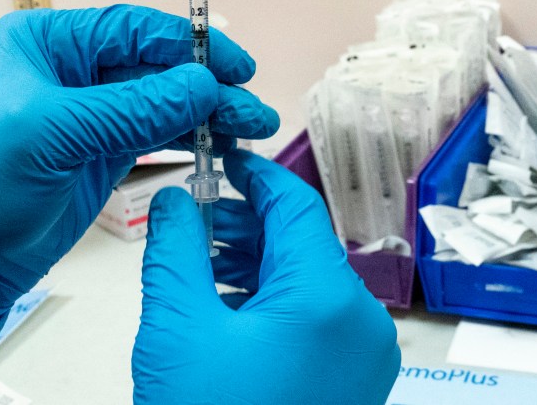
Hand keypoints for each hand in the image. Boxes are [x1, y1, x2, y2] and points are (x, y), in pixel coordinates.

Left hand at [0, 5, 278, 342]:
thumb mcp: (48, 134)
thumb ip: (130, 108)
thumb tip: (203, 84)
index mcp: (47, 43)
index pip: (130, 29)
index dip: (187, 44)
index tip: (235, 66)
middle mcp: (70, 71)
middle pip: (154, 65)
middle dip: (206, 84)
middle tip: (252, 108)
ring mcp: (89, 115)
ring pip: (161, 102)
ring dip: (206, 113)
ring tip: (252, 129)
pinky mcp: (101, 155)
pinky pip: (155, 135)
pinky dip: (189, 138)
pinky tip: (221, 144)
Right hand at [133, 149, 399, 403]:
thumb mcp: (177, 328)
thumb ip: (173, 247)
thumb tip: (175, 198)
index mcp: (325, 297)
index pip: (295, 204)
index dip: (254, 173)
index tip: (219, 156)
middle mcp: (360, 320)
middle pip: (302, 241)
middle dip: (246, 223)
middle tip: (193, 218)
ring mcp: (363, 355)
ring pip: (308, 279)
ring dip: (255, 261)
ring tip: (200, 263)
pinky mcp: (352, 381)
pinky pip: (314, 317)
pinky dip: (272, 300)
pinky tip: (225, 307)